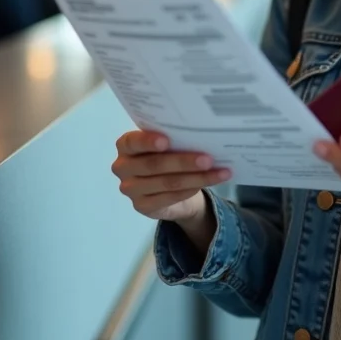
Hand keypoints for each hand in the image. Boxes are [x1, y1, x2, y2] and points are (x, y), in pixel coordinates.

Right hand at [111, 130, 230, 223]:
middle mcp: (123, 167)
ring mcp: (130, 189)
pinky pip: (169, 198)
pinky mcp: (141, 206)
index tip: (166, 140)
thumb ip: (174, 138)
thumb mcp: (168, 143)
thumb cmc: (167, 154)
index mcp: (126, 145)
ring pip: (166, 182)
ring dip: (195, 177)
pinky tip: (207, 183)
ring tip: (218, 172)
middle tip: (208, 159)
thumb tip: (201, 133)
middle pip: (154, 164)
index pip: (132, 142)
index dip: (148, 141)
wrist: (169, 185)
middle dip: (183, 161)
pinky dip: (190, 189)